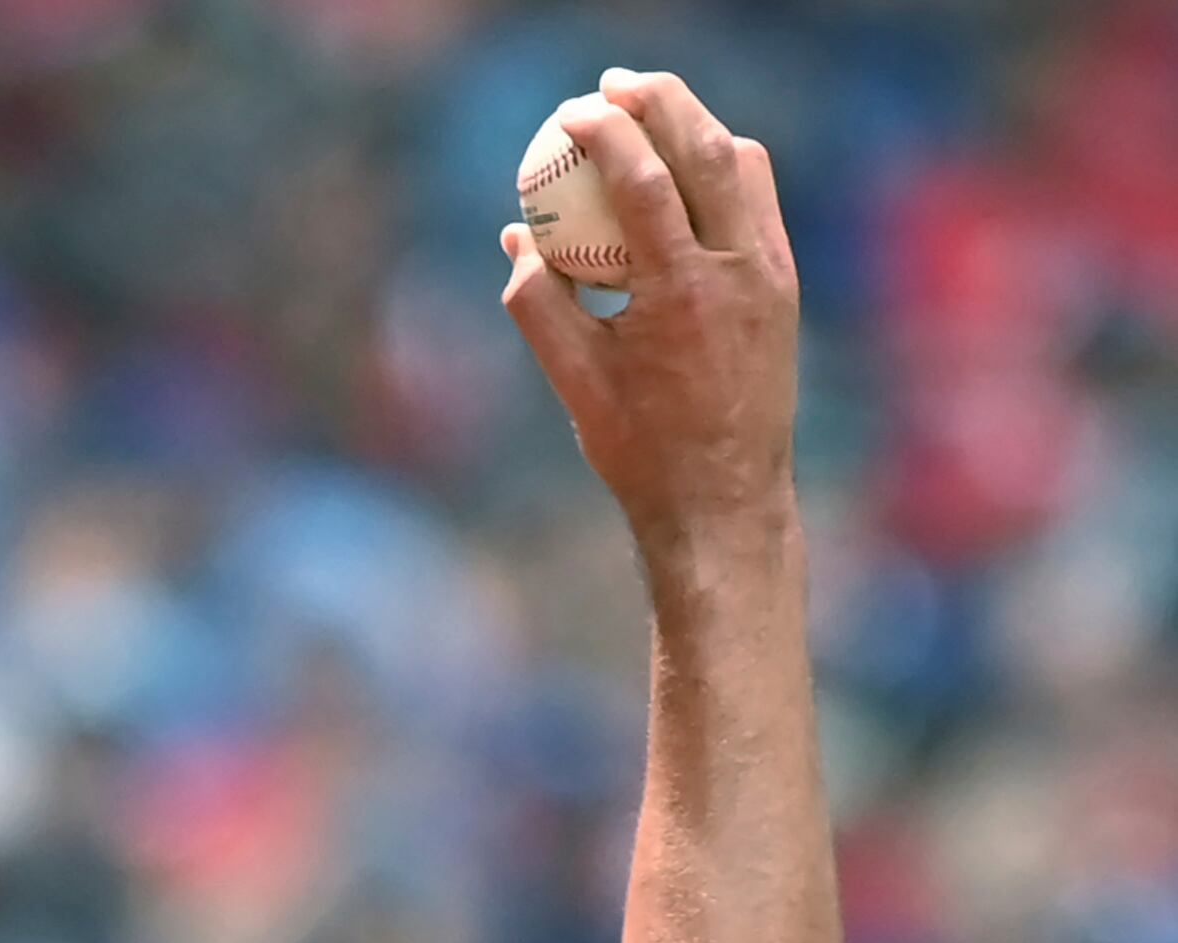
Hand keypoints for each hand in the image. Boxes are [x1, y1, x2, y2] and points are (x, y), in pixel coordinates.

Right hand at [502, 70, 799, 556]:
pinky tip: (684, 171)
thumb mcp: (573, 380)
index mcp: (681, 295)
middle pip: (708, 149)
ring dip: (696, 126)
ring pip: (744, 166)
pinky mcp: (784, 284)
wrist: (723, 500)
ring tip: (650, 112)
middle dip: (661, 101)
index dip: (608, 133)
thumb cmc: (639, 449)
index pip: (646, 182)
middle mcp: (739, 272)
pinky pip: (757, 202)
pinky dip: (722, 169)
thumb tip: (517, 238)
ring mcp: (772, 275)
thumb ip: (537, 304)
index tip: (571, 112)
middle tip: (613, 84)